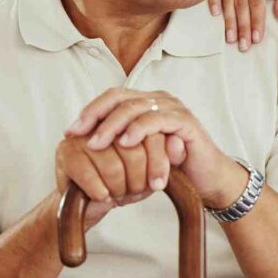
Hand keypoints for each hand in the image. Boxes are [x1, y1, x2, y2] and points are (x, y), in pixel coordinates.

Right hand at [54, 133, 169, 230]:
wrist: (91, 205)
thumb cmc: (124, 183)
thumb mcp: (152, 170)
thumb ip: (168, 154)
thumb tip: (177, 142)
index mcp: (128, 118)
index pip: (149, 131)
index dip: (157, 159)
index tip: (159, 183)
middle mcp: (105, 122)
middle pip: (133, 149)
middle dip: (138, 178)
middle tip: (137, 191)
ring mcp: (83, 135)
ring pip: (112, 164)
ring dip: (119, 187)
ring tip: (119, 194)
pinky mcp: (65, 152)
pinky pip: (89, 173)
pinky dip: (100, 191)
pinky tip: (104, 197)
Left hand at [64, 88, 247, 208]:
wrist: (207, 180)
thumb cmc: (172, 167)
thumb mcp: (140, 153)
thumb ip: (119, 142)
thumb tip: (83, 141)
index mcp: (147, 103)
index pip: (113, 97)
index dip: (90, 111)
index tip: (71, 131)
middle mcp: (160, 100)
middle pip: (121, 98)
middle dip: (96, 116)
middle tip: (79, 135)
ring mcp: (174, 109)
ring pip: (136, 107)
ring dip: (113, 125)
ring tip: (96, 144)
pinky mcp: (186, 122)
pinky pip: (158, 120)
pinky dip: (139, 130)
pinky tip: (125, 143)